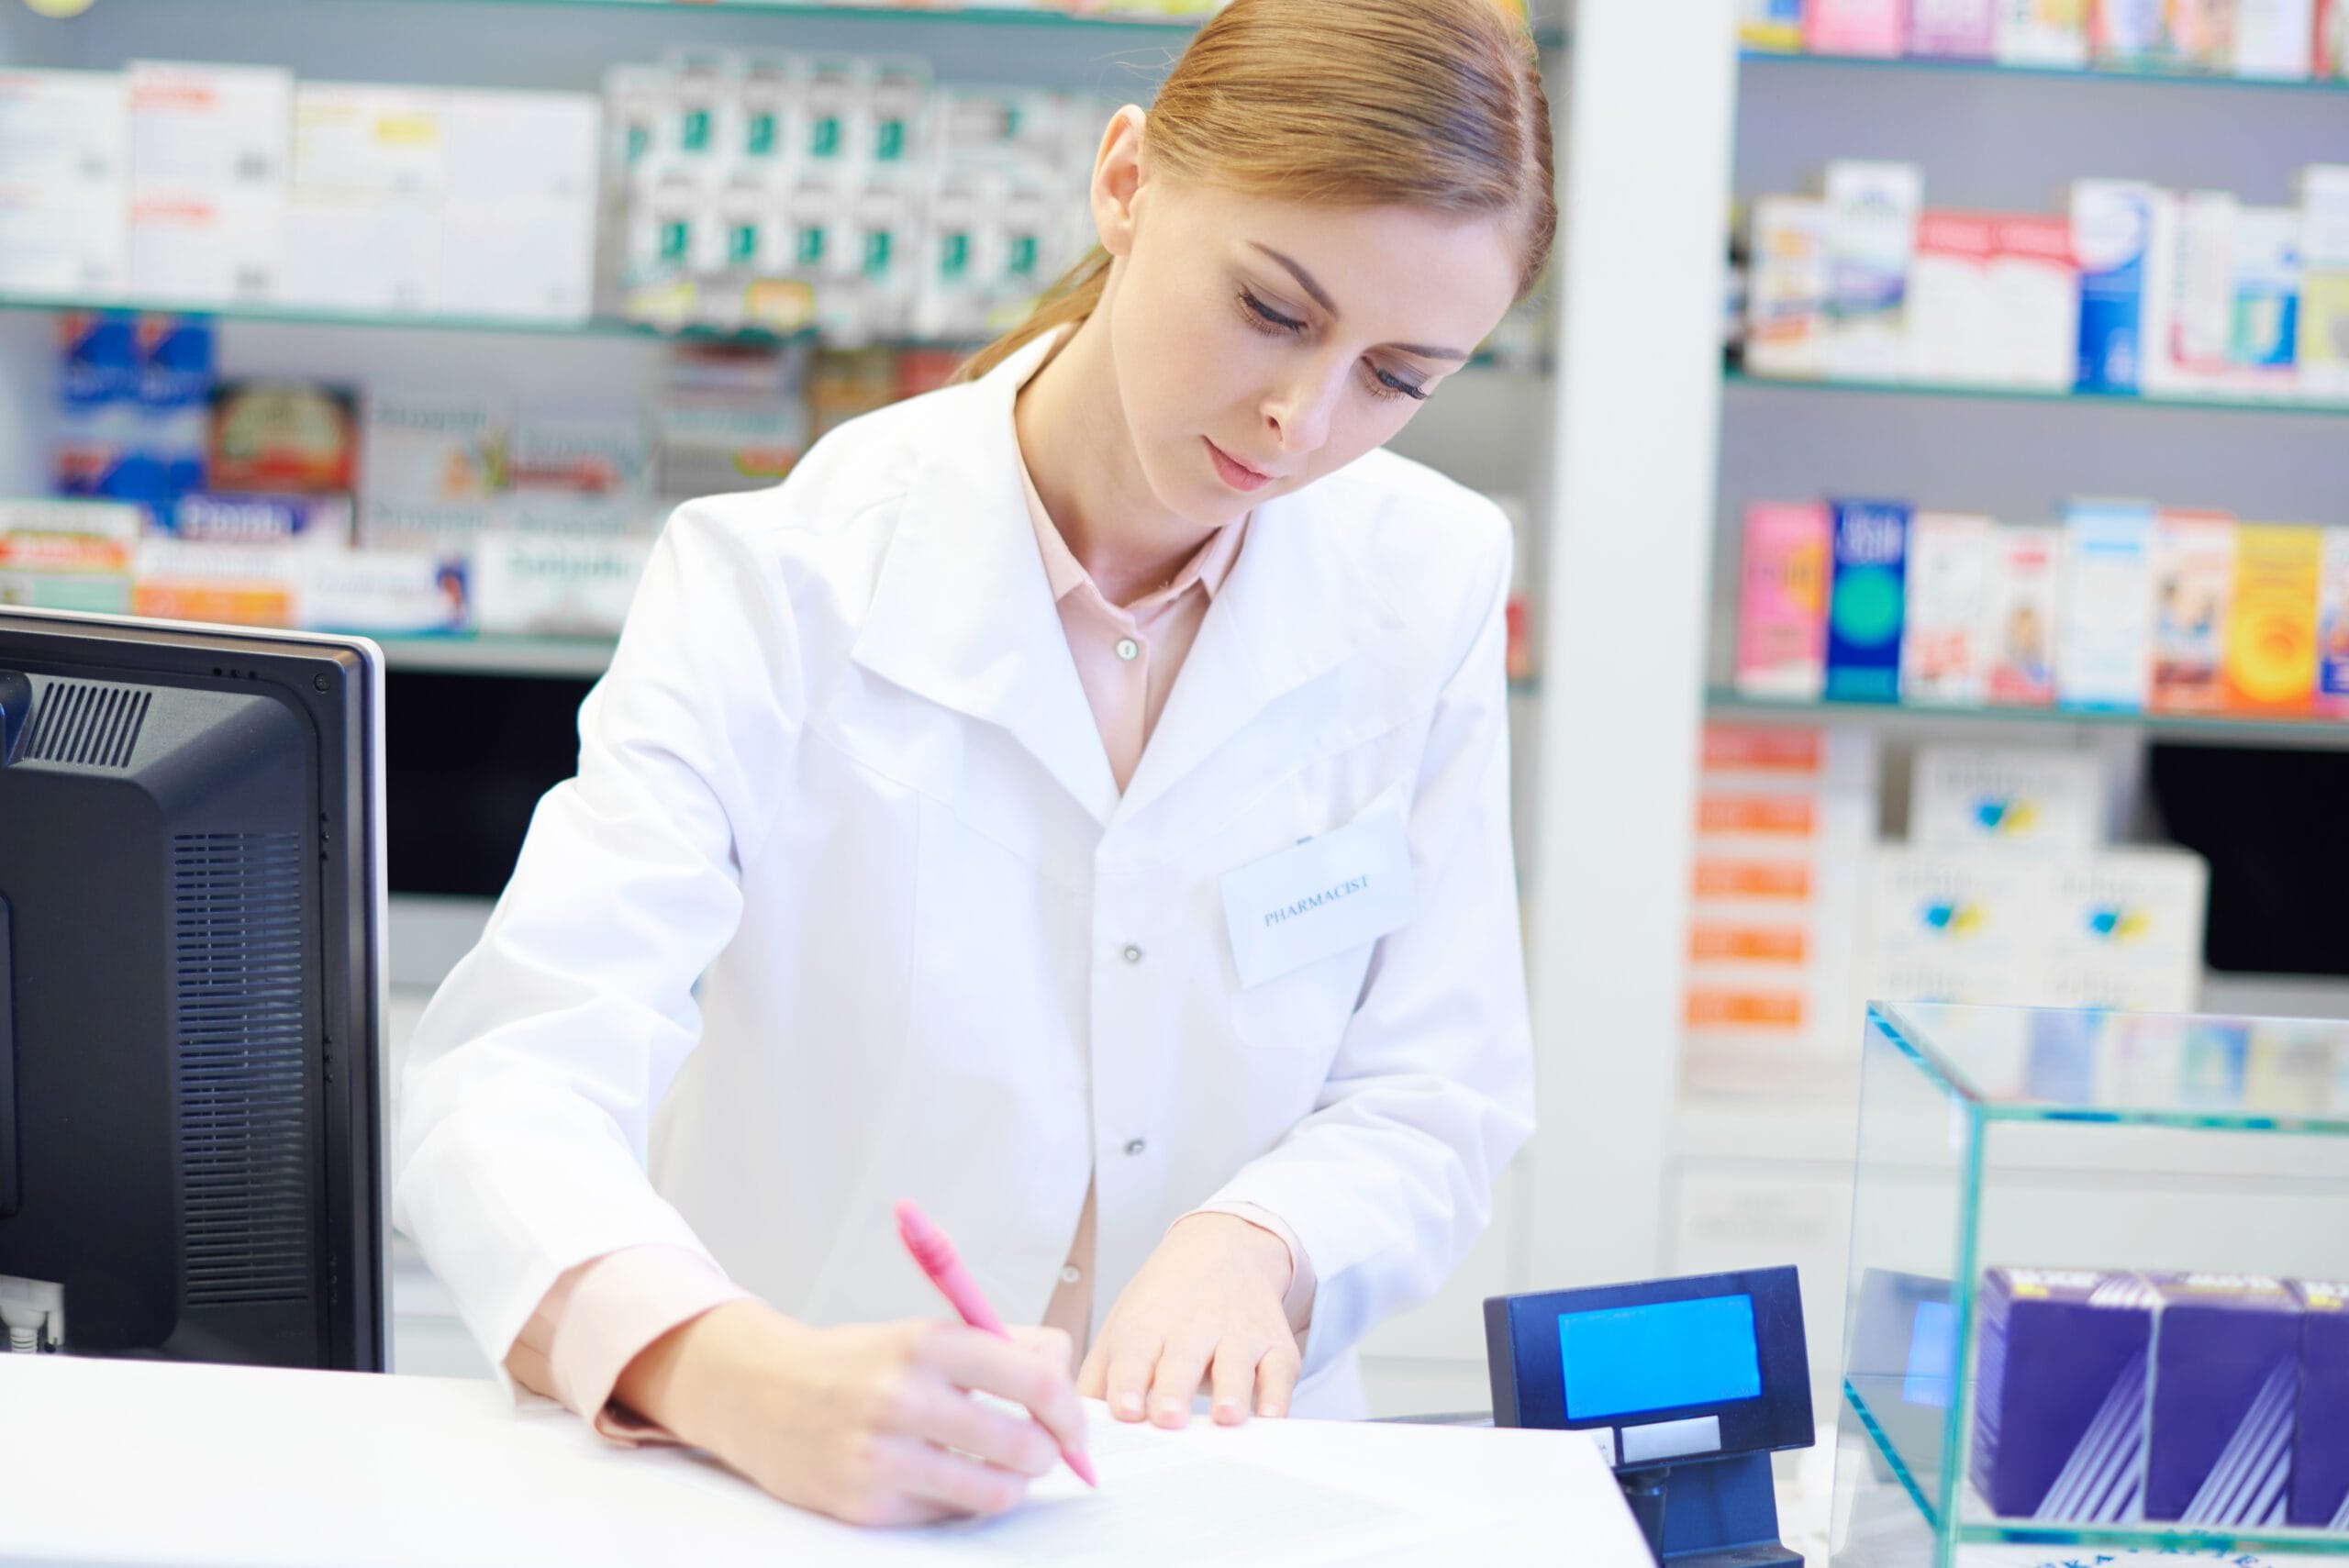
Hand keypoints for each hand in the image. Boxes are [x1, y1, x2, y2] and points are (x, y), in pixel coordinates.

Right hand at [613, 1301, 1087, 1527]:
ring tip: (1003, 1471)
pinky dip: (959, 1501)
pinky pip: (947, 1515)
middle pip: (1023, 1446)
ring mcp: (881, 1456)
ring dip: (1012, 1486)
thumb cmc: (858, 1363)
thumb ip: (1002, 1345)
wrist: (761, 1393)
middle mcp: (902, 1397)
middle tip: (1042, 1452)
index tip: (1073, 1424)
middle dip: (1047, 1455)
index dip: (1069, 1409)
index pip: (1033, 1379)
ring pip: (993, 1493)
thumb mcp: (925, 1333)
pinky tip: (944, 1479)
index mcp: (926, 1342)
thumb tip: (1063, 1370)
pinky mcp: (866, 1504)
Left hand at [1077, 1212, 1299, 1427]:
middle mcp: (1193, 1326)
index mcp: (1147, 1325)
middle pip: (1182, 1359)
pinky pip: (1280, 1370)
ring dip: (1231, 1391)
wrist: (1224, 1245)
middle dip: (1174, 1389)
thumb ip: (1098, 1378)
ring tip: (1225, 1417)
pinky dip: (1278, 1395)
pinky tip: (1271, 1416)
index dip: (1127, 1382)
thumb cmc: (1166, 1300)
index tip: (1124, 1411)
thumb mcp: (1123, 1325)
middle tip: (1168, 1418)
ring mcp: (1238, 1333)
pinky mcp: (1274, 1344)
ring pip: (1235, 1363)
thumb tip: (1072, 1425)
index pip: (1133, 1353)